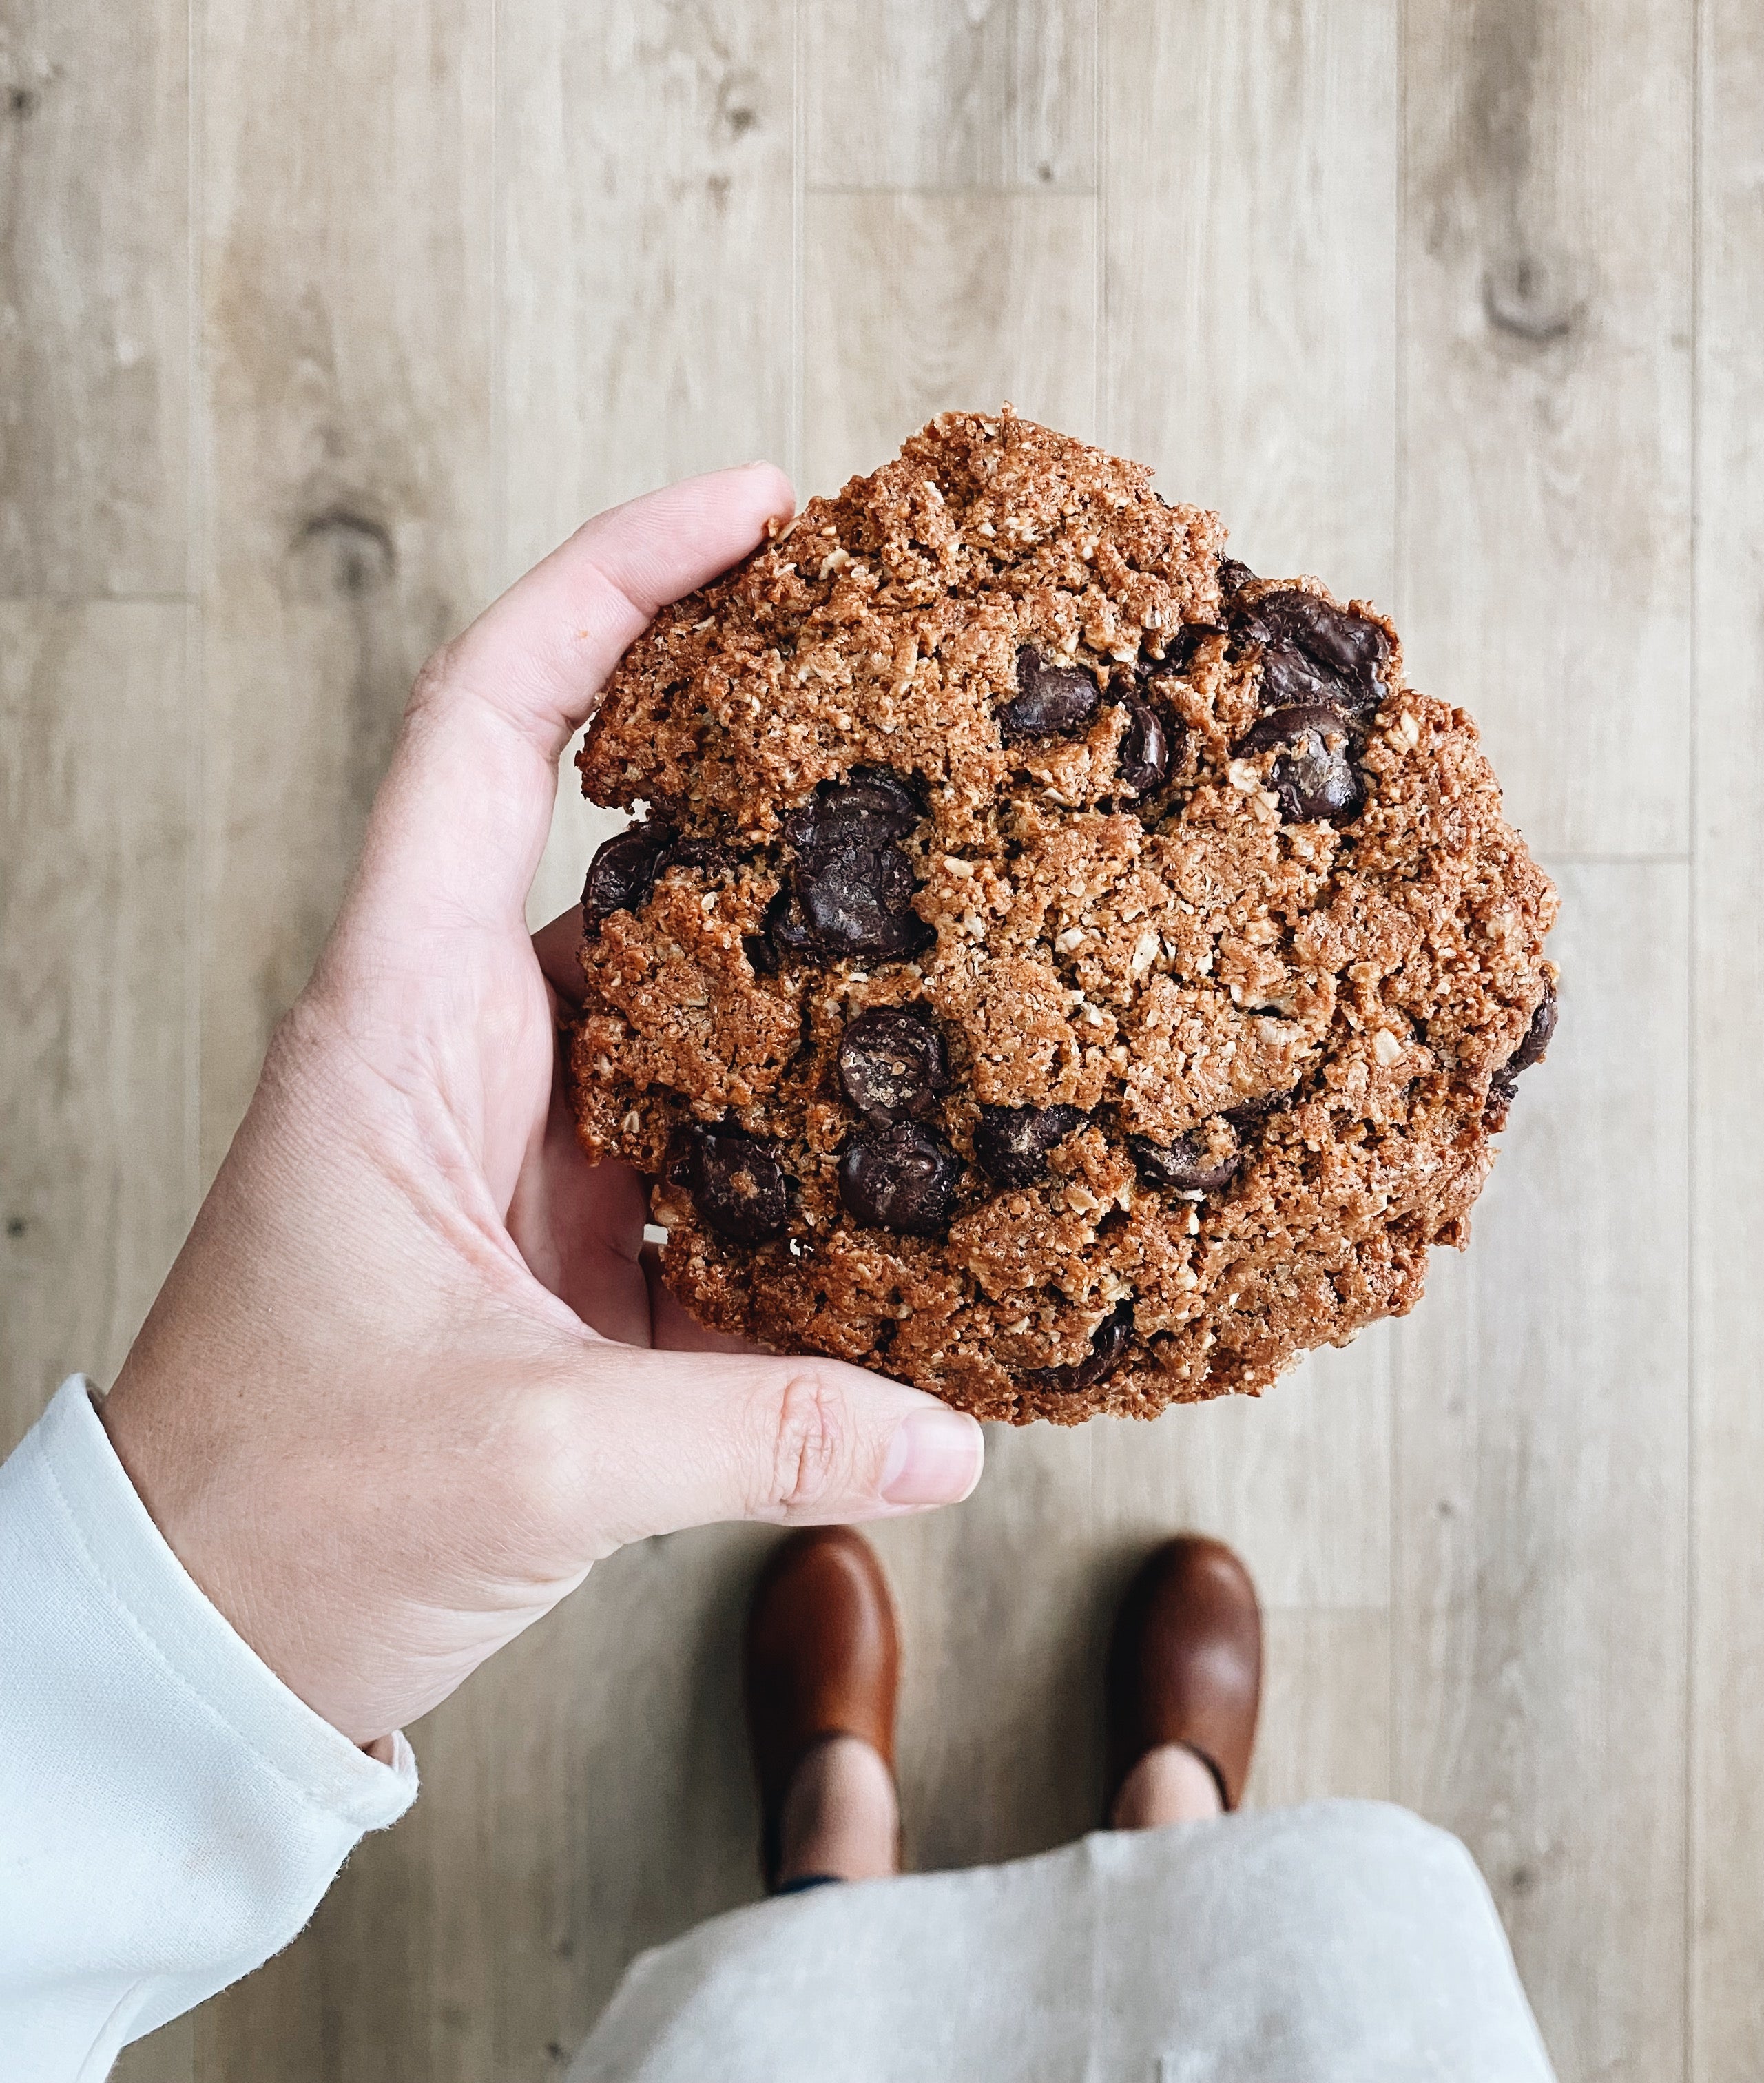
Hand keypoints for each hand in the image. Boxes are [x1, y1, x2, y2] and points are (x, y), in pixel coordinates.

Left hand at [100, 469, 985, 1747]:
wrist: (209, 1634)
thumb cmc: (285, 1513)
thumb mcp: (524, 1465)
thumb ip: (755, 1434)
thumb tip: (956, 1437)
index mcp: (401, 1027)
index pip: (487, 728)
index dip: (611, 588)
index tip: (752, 510)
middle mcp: (472, 1048)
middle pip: (621, 824)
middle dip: (762, 736)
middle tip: (922, 672)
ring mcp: (540, 1133)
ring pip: (698, 984)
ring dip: (818, 940)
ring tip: (975, 881)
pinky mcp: (588, 1224)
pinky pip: (727, 1128)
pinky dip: (822, 1115)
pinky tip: (930, 1118)